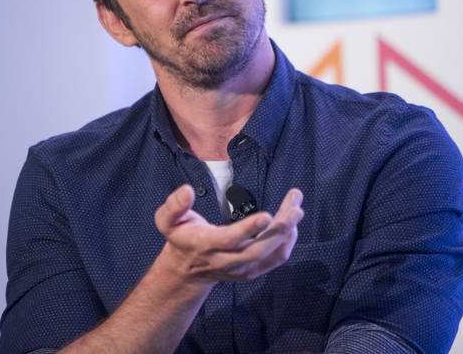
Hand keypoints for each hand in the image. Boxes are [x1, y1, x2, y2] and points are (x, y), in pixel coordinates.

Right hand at [154, 185, 303, 283]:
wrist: (187, 269)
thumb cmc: (181, 237)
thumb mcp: (166, 220)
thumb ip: (174, 206)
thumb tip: (186, 190)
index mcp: (207, 245)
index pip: (230, 239)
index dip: (249, 228)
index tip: (266, 214)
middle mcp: (226, 260)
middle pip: (257, 249)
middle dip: (279, 230)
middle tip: (296, 209)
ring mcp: (241, 268)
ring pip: (269, 254)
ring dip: (287, 233)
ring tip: (296, 209)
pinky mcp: (252, 271)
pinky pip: (275, 260)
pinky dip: (287, 243)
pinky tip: (293, 224)